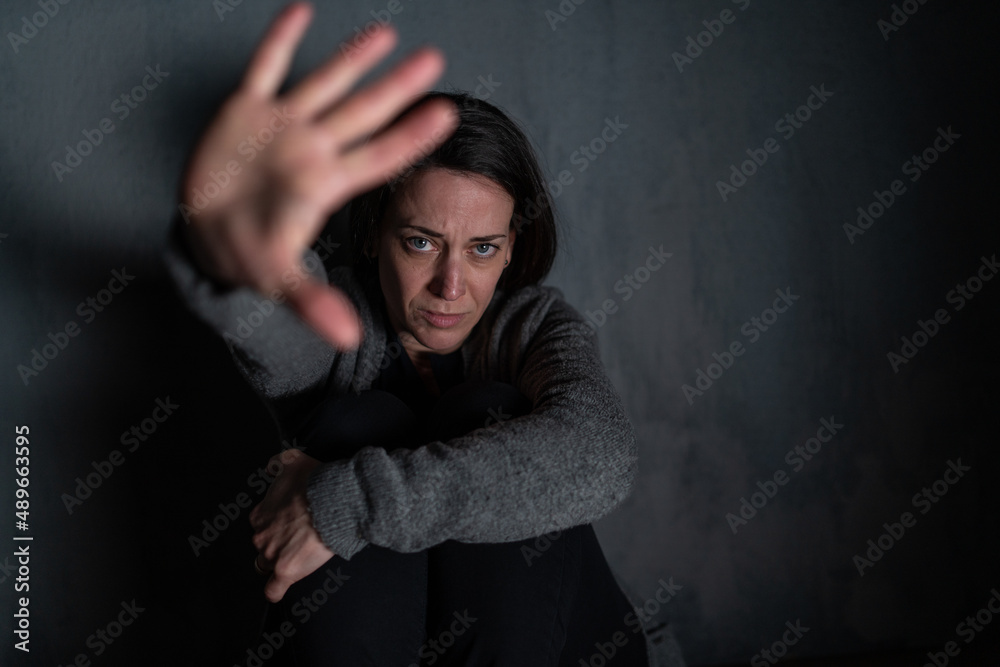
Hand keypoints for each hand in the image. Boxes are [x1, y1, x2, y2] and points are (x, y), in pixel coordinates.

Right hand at [178, 2, 457, 348]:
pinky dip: (279, 40)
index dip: (411, 136)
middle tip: (434, 61)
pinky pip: (263, 68)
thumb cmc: (247, 256)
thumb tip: (347, 340)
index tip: (447, 113)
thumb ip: (313, 303)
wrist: (204, 236)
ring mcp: (280, 128)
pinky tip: (301, 10)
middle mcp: (311, 150)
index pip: (378, 156)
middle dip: (397, 88)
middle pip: (362, 113)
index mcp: (324, 185)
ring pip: (322, 83)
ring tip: (384, 34)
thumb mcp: (279, 282)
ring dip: (351, 58)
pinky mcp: (243, 111)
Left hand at [250, 448, 333, 601]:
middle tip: (299, 537)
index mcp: (261, 514)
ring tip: (295, 558)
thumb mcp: (292, 460)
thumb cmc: (315, 482)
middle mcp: (261, 536)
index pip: (261, 524)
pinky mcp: (286, 571)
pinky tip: (281, 587)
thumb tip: (270, 468)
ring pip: (266, 565)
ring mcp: (272, 555)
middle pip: (263, 545)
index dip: (276, 523)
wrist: (334, 501)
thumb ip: (277, 462)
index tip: (291, 521)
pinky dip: (275, 590)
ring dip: (277, 563)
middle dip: (277, 543)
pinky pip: (273, 590)